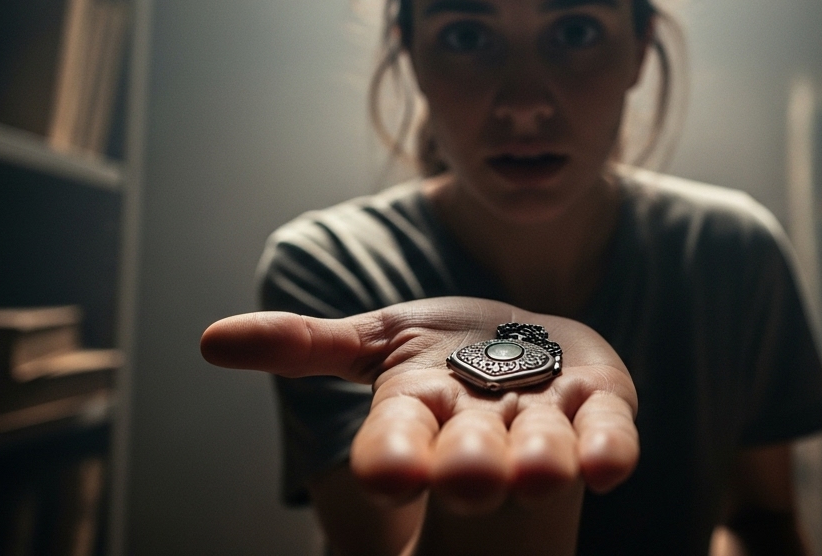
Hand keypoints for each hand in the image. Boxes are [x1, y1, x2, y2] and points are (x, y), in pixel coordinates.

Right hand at [200, 297, 638, 514]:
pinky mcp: (601, 403)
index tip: (392, 477)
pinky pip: (609, 432)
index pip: (397, 442)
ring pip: (541, 449)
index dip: (393, 458)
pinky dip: (609, 449)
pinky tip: (610, 468)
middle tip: (470, 483)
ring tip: (538, 477)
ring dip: (540, 463)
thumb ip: (304, 345)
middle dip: (469, 467)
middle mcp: (479, 427)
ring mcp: (544, 419)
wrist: (531, 342)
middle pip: (469, 454)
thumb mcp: (377, 339)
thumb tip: (211, 341)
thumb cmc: (444, 351)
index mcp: (419, 411)